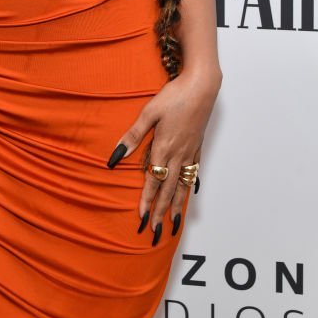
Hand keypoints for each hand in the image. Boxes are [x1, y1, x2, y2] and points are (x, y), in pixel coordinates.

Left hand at [106, 69, 221, 243]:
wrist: (202, 86)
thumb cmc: (174, 96)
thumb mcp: (149, 113)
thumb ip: (133, 135)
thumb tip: (115, 156)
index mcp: (164, 148)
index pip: (153, 181)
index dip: (147, 201)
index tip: (142, 219)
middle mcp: (179, 155)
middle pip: (168, 189)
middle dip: (161, 211)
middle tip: (156, 231)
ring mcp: (190, 152)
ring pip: (182, 185)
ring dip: (177, 205)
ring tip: (174, 223)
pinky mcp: (198, 146)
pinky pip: (193, 173)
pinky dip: (189, 187)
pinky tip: (189, 193)